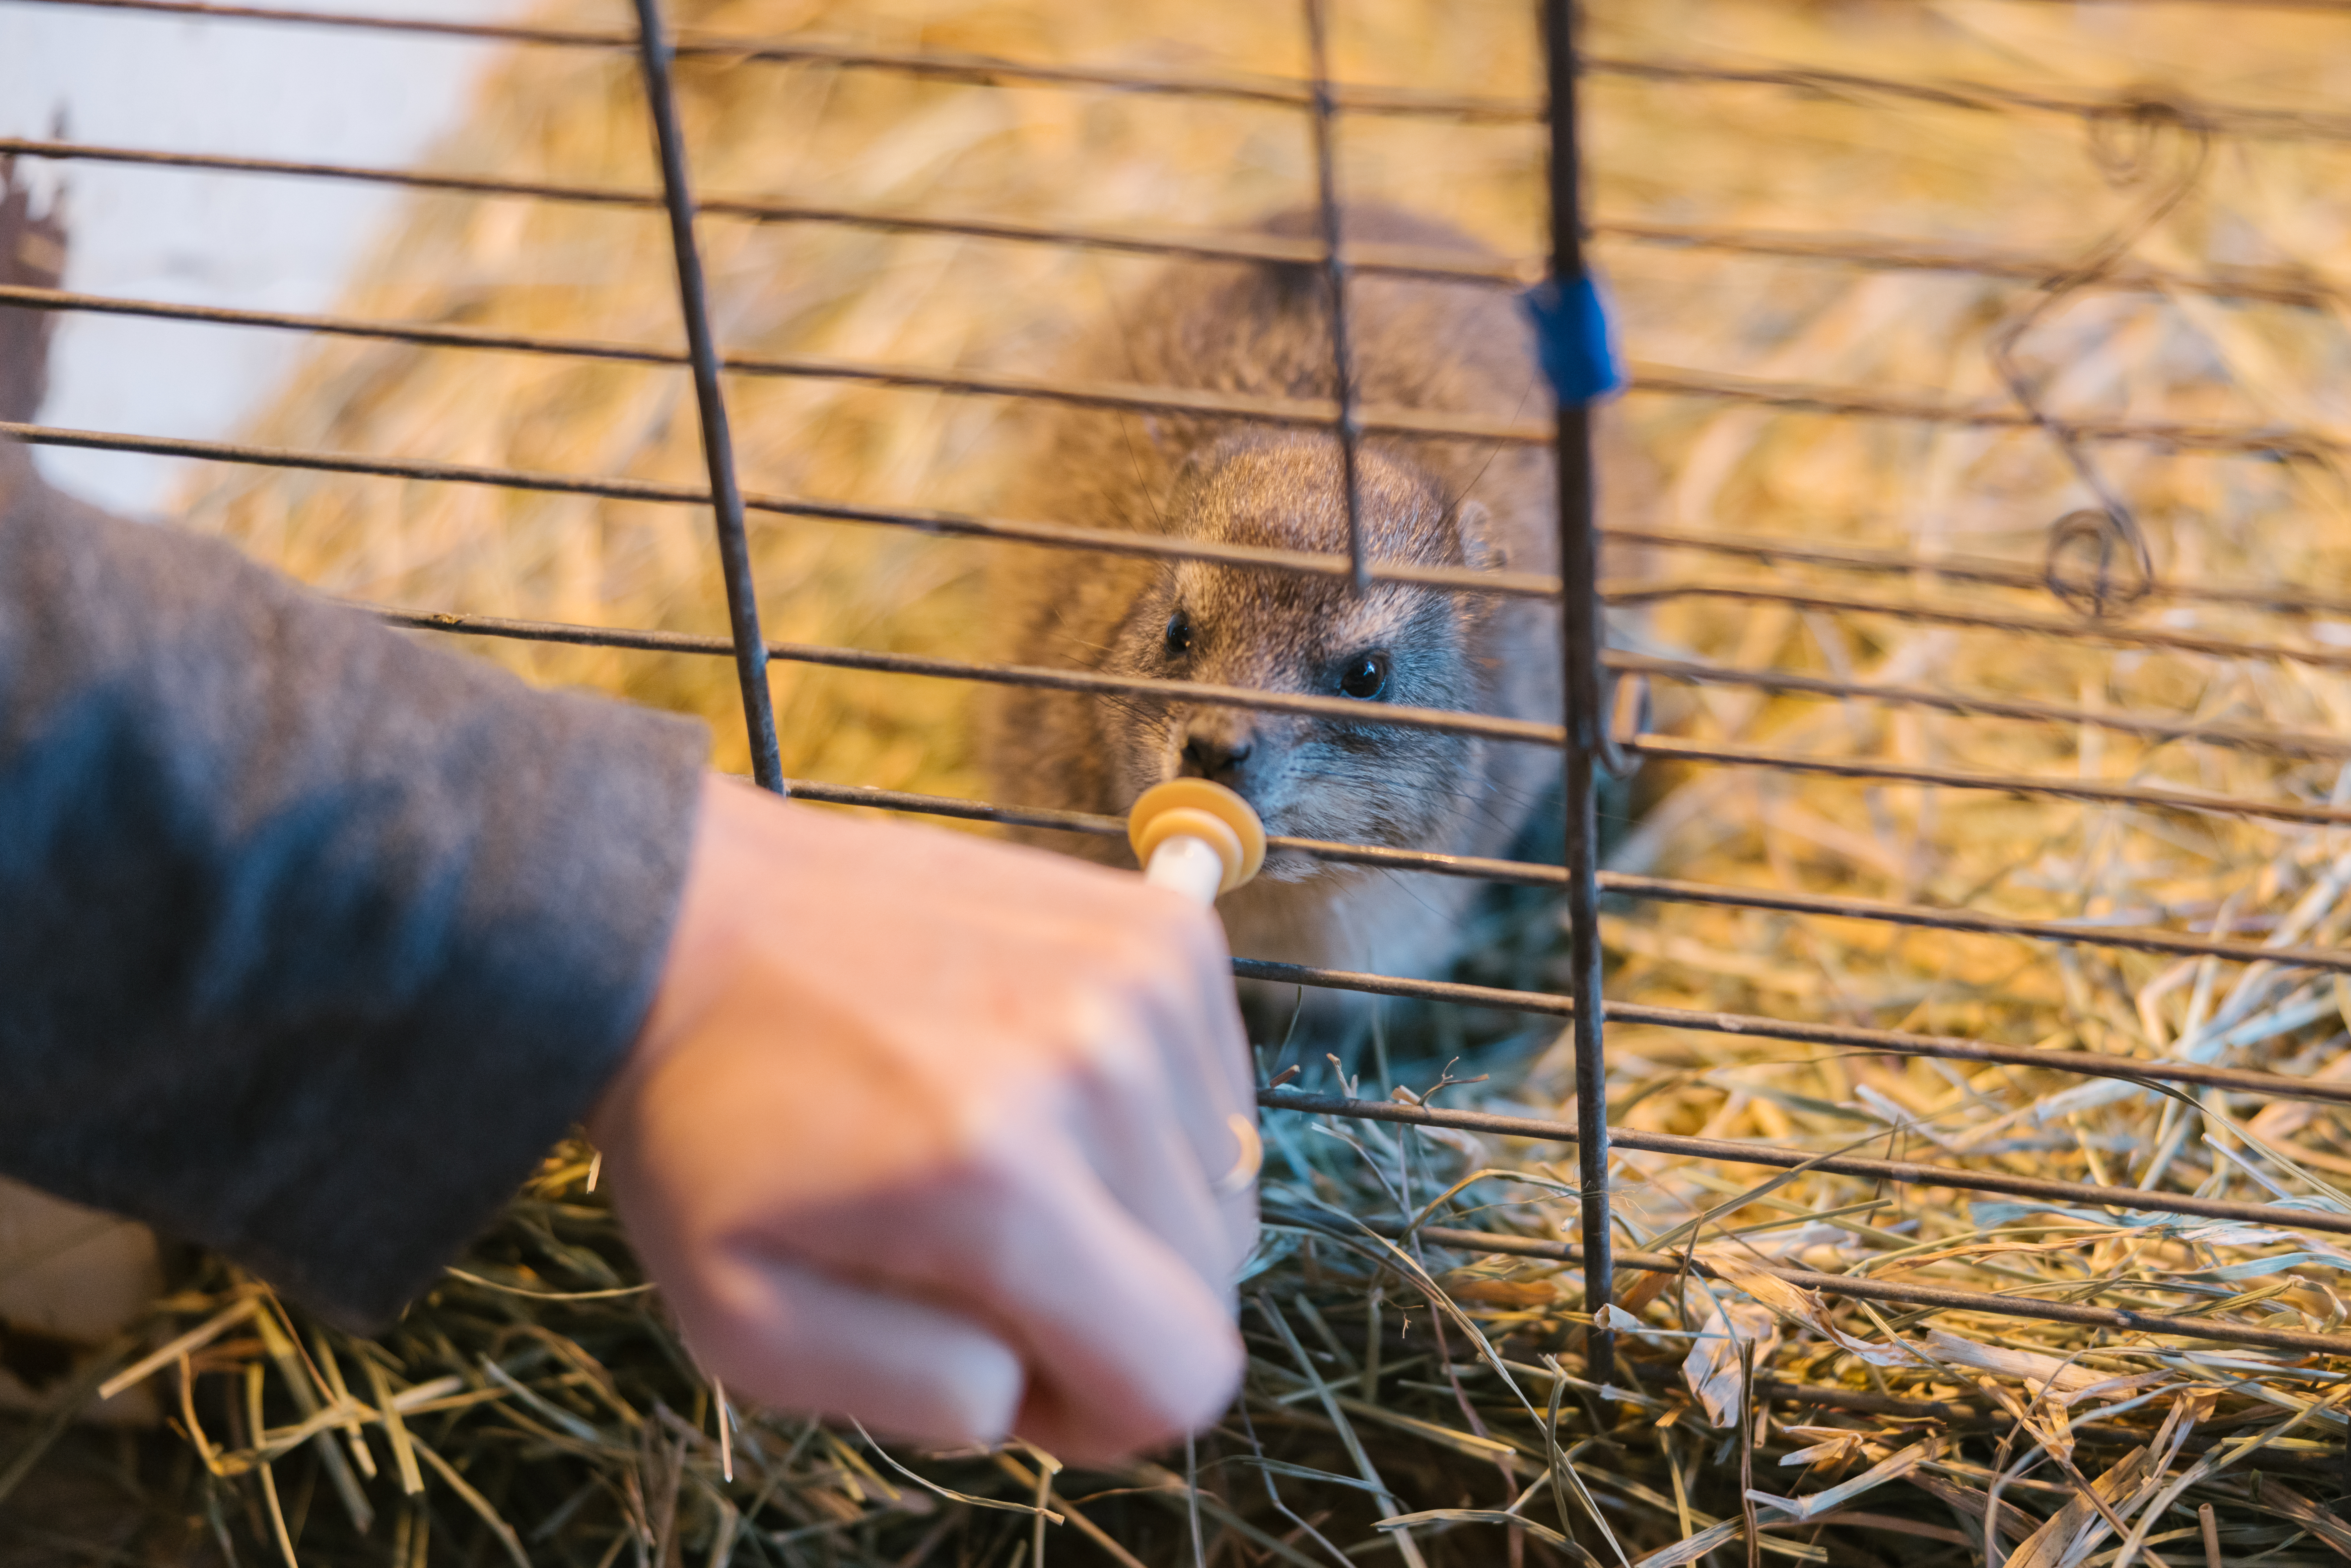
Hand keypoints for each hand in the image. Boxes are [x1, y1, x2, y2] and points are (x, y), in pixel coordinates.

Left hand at [588, 776, 1257, 1463]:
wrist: (688, 922)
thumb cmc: (710, 1125)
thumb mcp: (749, 1324)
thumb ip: (917, 1396)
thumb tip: (1032, 1383)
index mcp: (1000, 1179)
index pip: (1182, 1370)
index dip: (1106, 1411)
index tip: (1018, 1367)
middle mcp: (1099, 1065)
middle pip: (1208, 1278)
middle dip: (1111, 1306)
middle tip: (984, 1254)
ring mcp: (1143, 979)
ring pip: (1220, 1182)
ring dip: (1129, 1200)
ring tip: (1000, 1152)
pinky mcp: (1163, 927)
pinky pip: (1219, 1087)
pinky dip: (1146, 1112)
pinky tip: (1038, 1080)